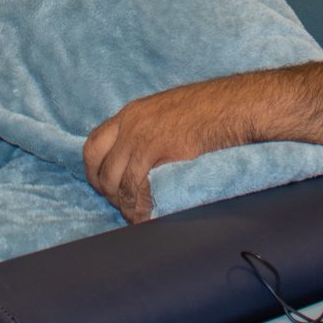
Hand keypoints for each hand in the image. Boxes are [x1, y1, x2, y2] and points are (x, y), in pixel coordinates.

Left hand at [83, 80, 254, 223]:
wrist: (230, 107)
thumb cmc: (206, 111)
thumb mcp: (164, 113)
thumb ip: (145, 130)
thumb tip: (135, 159)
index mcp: (130, 113)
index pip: (93, 144)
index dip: (93, 171)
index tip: (101, 186)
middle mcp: (130, 124)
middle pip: (102, 168)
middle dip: (108, 193)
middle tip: (122, 206)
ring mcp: (142, 138)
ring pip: (118, 182)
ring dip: (125, 205)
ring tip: (136, 217)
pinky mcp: (157, 151)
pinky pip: (137, 187)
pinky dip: (139, 207)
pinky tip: (146, 216)